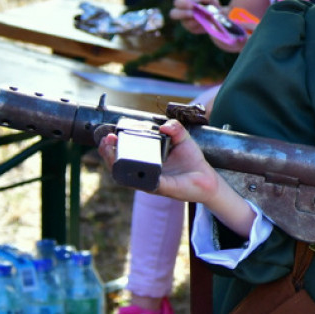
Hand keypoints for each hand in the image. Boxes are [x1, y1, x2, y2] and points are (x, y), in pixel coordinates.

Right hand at [98, 119, 220, 203]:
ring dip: (115, 163)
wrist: (207, 179)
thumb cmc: (192, 161)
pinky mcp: (160, 187)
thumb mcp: (184, 139)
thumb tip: (164, 126)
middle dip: (108, 153)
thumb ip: (175, 128)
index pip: (124, 155)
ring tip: (110, 149)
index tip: (110, 135)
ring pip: (125, 176)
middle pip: (118, 166)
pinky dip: (135, 176)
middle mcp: (144, 173)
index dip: (114, 146)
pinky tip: (129, 166)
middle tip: (107, 140)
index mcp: (147, 161)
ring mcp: (149, 182)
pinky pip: (145, 183)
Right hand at [170, 0, 221, 34]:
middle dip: (183, 13)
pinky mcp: (192, 30)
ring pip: (187, 23)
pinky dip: (202, 25)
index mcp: (184, 3)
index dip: (183, 3)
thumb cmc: (210, 5)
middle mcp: (181, 13)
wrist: (216, 17)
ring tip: (206, 18)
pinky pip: (195, 29)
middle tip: (193, 14)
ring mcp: (186, 23)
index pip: (178, 2)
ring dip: (198, 20)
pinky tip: (208, 22)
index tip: (192, 5)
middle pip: (173, 14)